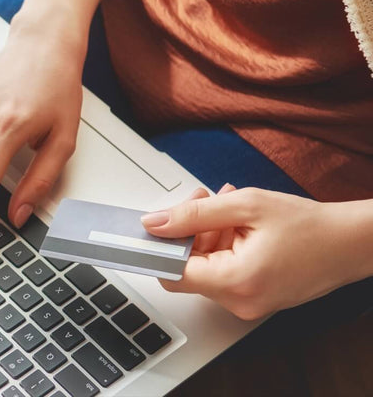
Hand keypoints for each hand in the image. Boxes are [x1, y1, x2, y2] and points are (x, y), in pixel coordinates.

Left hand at [142, 185, 356, 319]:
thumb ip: (195, 214)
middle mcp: (239, 302)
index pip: (172, 273)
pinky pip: (224, 273)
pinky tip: (238, 224)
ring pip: (205, 268)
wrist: (352, 243)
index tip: (153, 227)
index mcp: (236, 282)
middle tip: (204, 201)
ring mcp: (247, 304)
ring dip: (207, 235)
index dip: (160, 246)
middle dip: (188, 231)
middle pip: (188, 268)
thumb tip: (155, 223)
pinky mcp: (254, 299)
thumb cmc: (310, 226)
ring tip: (228, 207)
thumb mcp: (246, 206)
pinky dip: (223, 247)